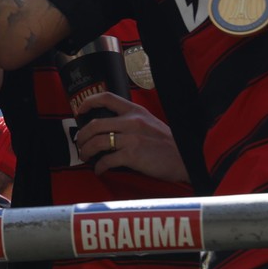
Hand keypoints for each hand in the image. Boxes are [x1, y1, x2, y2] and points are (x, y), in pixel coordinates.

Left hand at [73, 92, 188, 182]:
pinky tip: (100, 171)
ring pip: (98, 142)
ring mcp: (132, 138)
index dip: (89, 102)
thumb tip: (110, 129)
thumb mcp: (150, 123)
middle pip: (95, 123)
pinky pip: (107, 160)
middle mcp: (132, 121)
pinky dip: (100, 167)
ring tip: (86, 157)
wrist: (187, 158)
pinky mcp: (133, 155)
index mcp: (135, 111)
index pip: (107, 97)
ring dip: (87, 151)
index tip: (80, 110)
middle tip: (81, 144)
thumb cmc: (169, 144)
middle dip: (83, 135)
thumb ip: (132, 122)